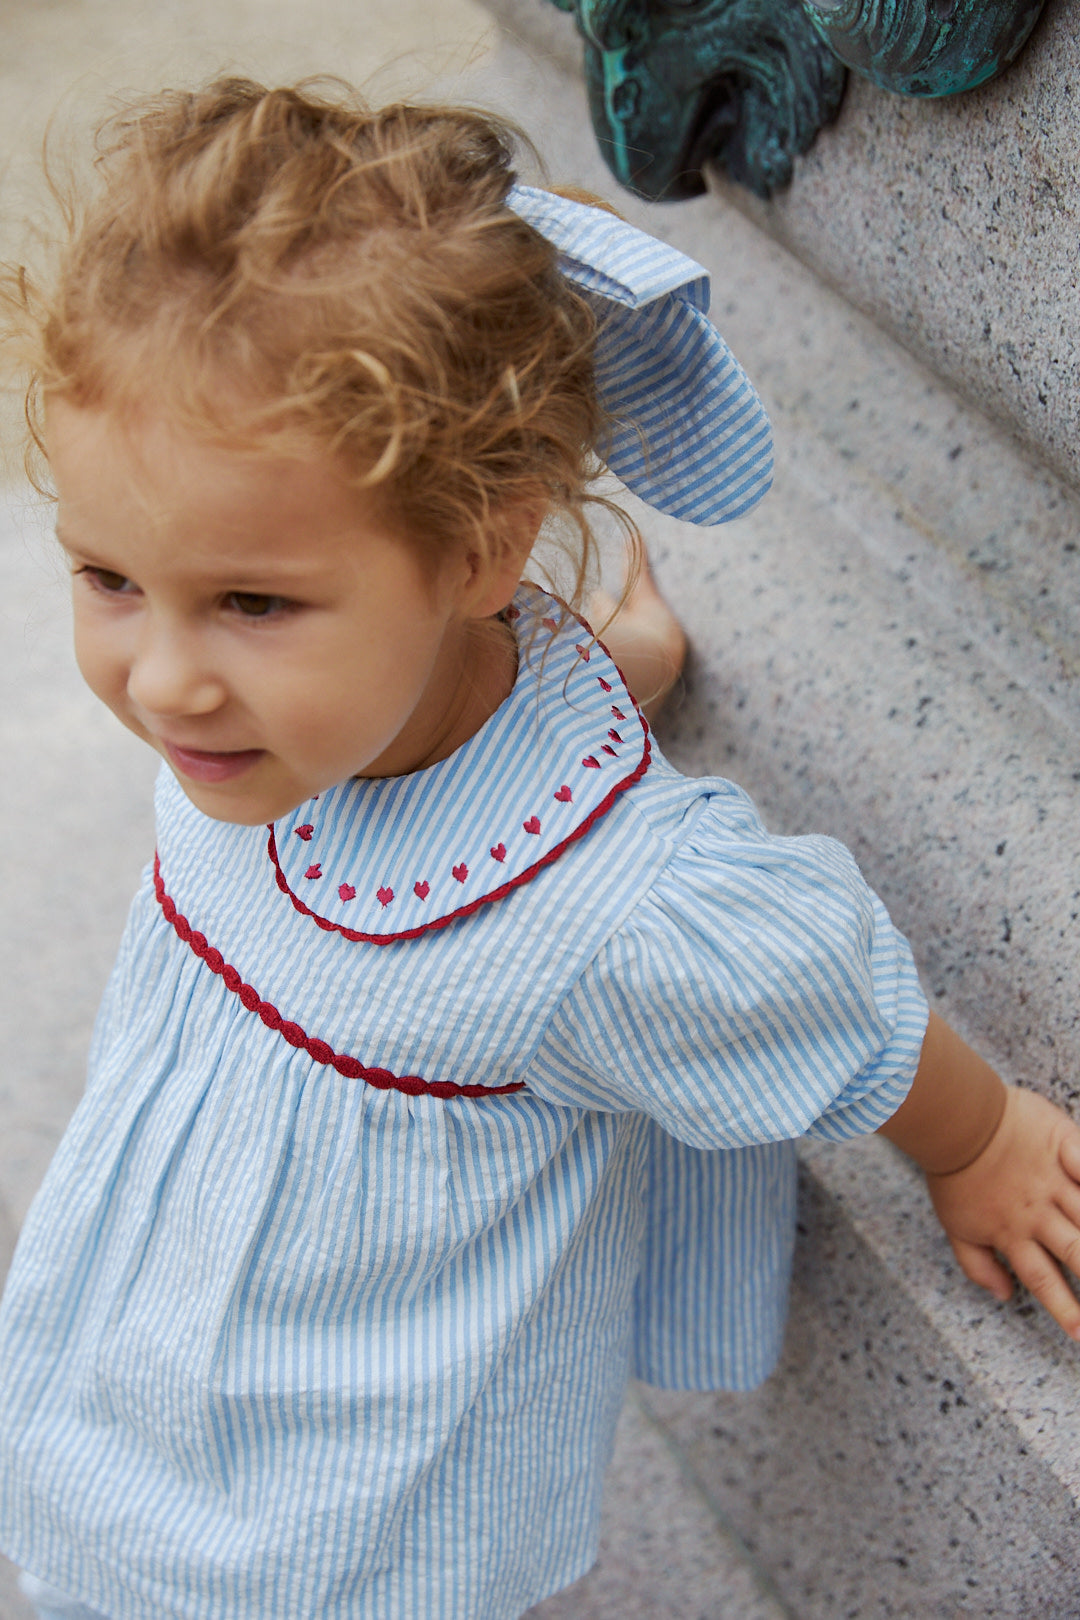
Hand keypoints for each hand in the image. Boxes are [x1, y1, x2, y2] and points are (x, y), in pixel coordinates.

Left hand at [926, 1086, 1079, 1337]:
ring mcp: (1053, 1179)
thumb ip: (978, 1264)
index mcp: (1012, 1233)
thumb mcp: (955, 1225)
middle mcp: (1038, 1212)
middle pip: (1077, 1252)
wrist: (955, 1120)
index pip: (1044, 1279)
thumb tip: (1003, 1295)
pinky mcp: (1063, 1145)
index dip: (1065, 1310)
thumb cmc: (954, 1173)